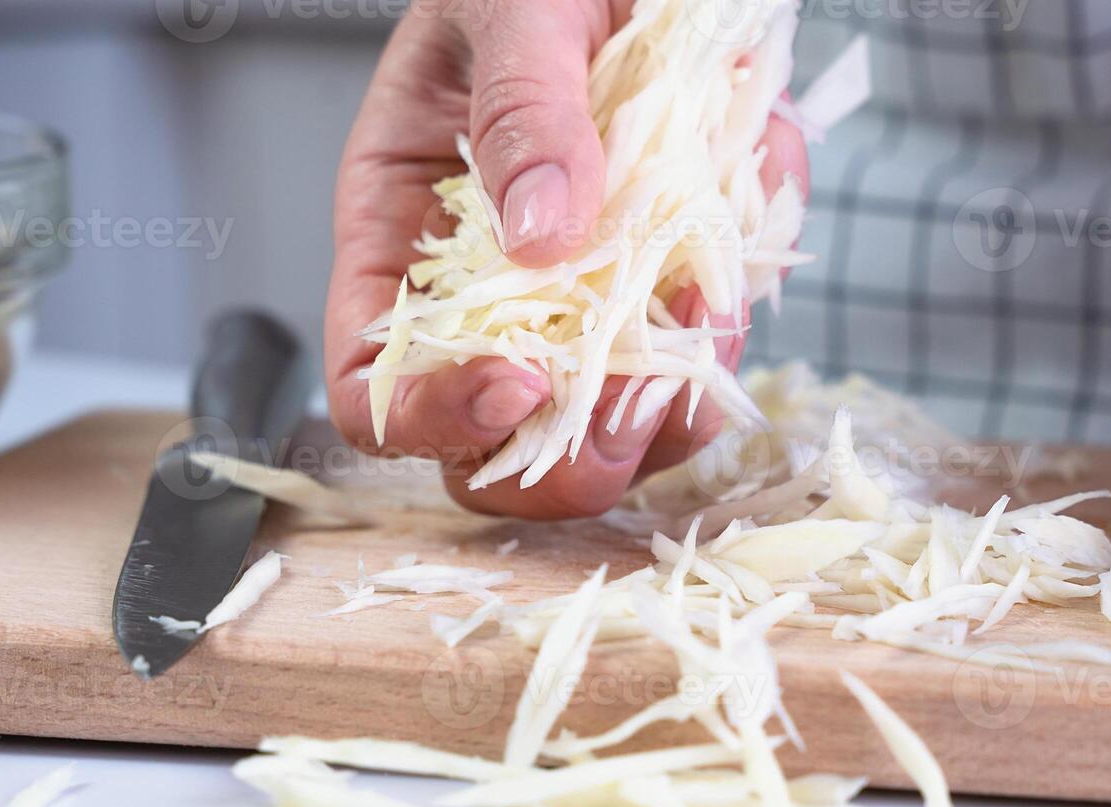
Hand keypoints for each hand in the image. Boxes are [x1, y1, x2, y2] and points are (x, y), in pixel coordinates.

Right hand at [324, 0, 807, 518]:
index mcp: (399, 237)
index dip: (434, 416)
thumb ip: (521, 109)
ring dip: (663, 414)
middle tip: (638, 401)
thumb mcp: (515, 5)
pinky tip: (733, 275)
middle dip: (567, 456)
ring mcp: (575, 310)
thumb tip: (540, 237)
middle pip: (493, 449)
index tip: (520, 381)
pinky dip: (723, 346)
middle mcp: (482, 298)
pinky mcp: (658, 300)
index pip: (376, 388)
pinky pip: (688, 372)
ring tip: (708, 316)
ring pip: (603, 435)